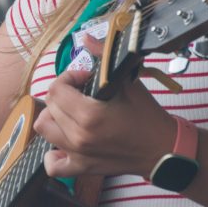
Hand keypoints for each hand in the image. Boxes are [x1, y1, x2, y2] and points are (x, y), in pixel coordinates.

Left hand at [34, 35, 175, 179]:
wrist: (162, 148)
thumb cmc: (148, 117)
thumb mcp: (128, 83)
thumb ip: (104, 59)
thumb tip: (88, 39)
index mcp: (90, 115)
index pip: (57, 89)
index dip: (69, 78)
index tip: (84, 78)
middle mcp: (79, 136)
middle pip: (49, 107)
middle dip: (62, 93)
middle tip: (81, 92)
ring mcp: (78, 154)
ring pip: (44, 130)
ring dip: (54, 117)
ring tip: (71, 113)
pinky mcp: (82, 167)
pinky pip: (53, 164)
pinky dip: (53, 153)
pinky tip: (65, 142)